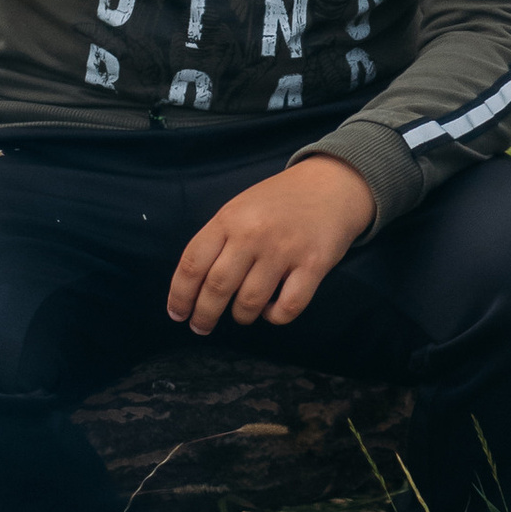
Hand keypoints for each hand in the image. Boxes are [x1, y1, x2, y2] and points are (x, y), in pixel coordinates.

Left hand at [169, 157, 376, 334]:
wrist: (332, 184)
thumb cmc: (280, 201)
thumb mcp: (240, 208)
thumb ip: (218, 240)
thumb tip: (194, 287)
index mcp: (229, 218)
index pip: (193, 264)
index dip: (180, 295)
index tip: (178, 314)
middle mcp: (253, 234)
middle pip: (217, 288)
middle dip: (204, 315)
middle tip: (201, 327)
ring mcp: (284, 250)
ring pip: (249, 302)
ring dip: (241, 316)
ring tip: (242, 313)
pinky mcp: (313, 265)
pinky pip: (287, 308)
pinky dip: (274, 317)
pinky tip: (271, 309)